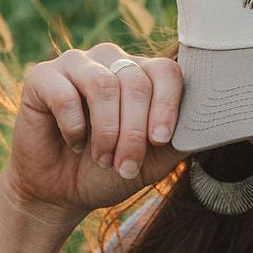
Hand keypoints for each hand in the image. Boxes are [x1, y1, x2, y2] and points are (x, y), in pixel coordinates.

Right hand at [4, 42, 183, 219]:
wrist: (60, 191)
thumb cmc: (108, 171)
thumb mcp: (152, 161)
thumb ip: (179, 138)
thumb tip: (210, 124)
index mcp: (140, 74)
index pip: (165, 72)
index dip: (167, 105)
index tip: (160, 139)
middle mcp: (110, 60)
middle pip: (136, 82)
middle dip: (133, 132)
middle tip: (125, 165)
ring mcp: (76, 64)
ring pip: (104, 86)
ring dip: (106, 132)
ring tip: (102, 158)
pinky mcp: (42, 77)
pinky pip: (65, 95)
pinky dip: (73, 127)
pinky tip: (73, 143)